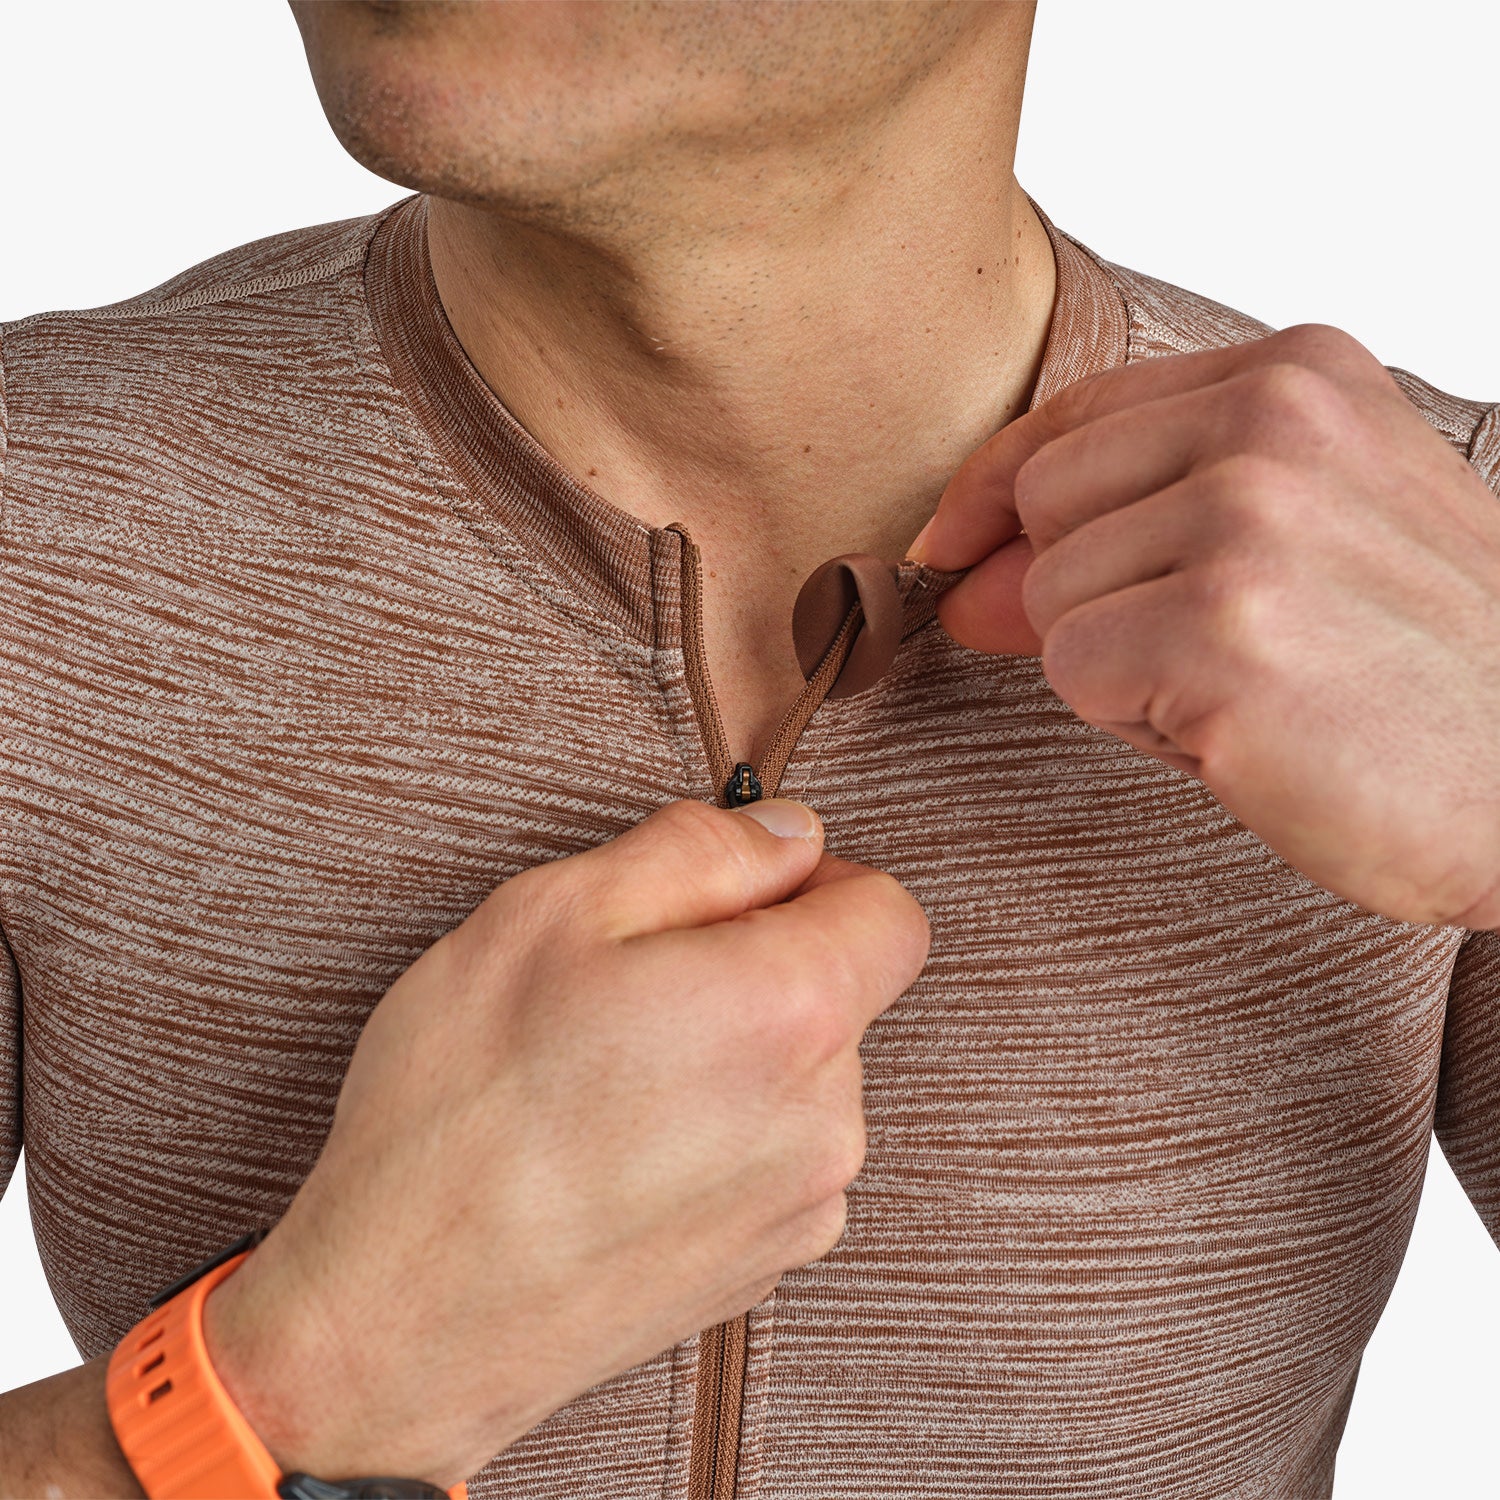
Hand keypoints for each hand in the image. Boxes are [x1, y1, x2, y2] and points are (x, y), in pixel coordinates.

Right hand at [202, 798, 928, 1486]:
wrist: (404, 1324)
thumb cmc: (463, 1108)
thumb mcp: (554, 913)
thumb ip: (699, 849)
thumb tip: (789, 834)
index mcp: (791, 1010)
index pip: (888, 912)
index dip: (816, 879)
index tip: (733, 894)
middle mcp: (827, 1117)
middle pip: (839, 995)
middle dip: (756, 966)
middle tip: (627, 990)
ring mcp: (802, 1206)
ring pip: (802, 1078)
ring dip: (733, 1054)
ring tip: (606, 1082)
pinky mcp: (766, 1266)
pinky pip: (773, 1158)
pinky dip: (718, 1134)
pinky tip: (616, 1151)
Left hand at [908, 322, 1499, 927]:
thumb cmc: (1423, 670)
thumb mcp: (1292, 545)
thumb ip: (1125, 525)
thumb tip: (957, 566)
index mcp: (1300, 374)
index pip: (1074, 414)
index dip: (997, 489)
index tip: (957, 542)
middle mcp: (1272, 424)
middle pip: (1042, 501)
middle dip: (1086, 592)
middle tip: (1209, 648)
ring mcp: (1247, 521)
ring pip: (1048, 594)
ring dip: (1118, 664)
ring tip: (1245, 688)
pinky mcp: (1219, 631)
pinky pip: (1073, 671)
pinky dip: (1135, 721)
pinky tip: (1240, 732)